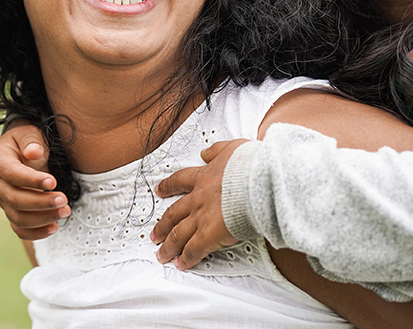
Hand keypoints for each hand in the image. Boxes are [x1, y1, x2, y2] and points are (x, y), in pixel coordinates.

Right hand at [0, 120, 70, 239]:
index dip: (31, 180)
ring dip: (42, 218)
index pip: (11, 174)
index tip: (53, 182)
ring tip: (65, 211)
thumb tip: (33, 153)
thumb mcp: (29, 132)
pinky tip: (54, 227)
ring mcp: (3, 200)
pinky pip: (20, 228)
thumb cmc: (29, 140)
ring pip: (18, 217)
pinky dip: (36, 232)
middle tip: (64, 200)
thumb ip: (31, 141)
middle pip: (14, 199)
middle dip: (40, 202)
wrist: (25, 149)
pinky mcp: (13, 212)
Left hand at [151, 139, 247, 269]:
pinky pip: (193, 250)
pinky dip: (186, 258)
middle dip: (162, 225)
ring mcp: (201, 217)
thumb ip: (216, 150)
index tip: (160, 190)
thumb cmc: (250, 165)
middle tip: (154, 233)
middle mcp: (198, 198)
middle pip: (173, 213)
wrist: (258, 181)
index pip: (180, 181)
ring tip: (162, 254)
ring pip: (178, 234)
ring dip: (169, 246)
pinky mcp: (209, 235)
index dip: (168, 186)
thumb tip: (205, 152)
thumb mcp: (232, 148)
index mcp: (204, 177)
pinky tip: (182, 264)